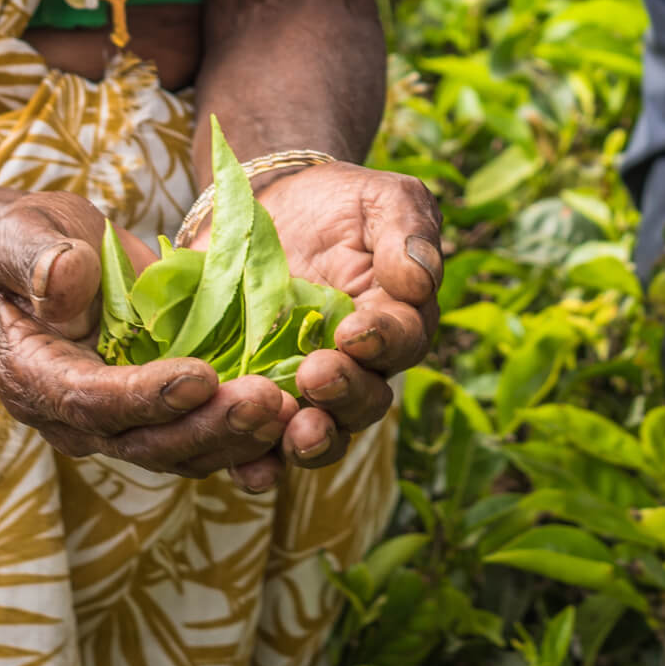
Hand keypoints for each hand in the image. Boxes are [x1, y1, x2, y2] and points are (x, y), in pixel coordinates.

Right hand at [0, 191, 299, 490]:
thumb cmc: (34, 242)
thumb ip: (38, 257)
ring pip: (183, 451)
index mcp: (34, 379)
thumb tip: (61, 280)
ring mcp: (123, 424)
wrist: (54, 258)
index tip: (201, 376)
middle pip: (145, 443)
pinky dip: (248, 437)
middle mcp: (76, 419)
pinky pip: (206, 439)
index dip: (146, 395)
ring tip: (291, 411)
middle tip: (266, 402)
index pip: (90, 401)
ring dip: (238, 438)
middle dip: (208, 426)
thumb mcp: (24, 233)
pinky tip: (295, 418)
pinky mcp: (162, 416)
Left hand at [196, 162, 441, 472]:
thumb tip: (421, 279)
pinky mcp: (254, 398)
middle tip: (317, 375)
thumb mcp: (381, 198)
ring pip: (320, 434)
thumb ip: (407, 230)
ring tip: (293, 433)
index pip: (403, 341)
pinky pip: (261, 444)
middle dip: (344, 395)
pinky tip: (244, 468)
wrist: (270, 205)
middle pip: (365, 402)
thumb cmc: (340, 202)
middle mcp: (359, 369)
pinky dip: (257, 463)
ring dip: (308, 442)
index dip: (383, 341)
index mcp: (396, 323)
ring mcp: (305, 390)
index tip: (355, 330)